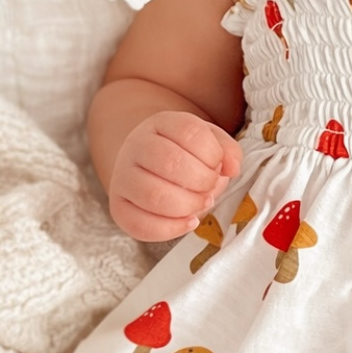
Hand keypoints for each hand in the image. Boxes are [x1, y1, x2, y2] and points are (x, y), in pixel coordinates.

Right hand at [109, 111, 242, 241]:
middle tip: (211, 187)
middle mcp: (136, 146)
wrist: (148, 166)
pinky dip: (172, 228)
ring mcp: (123, 177)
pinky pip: (140, 224)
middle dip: (202, 181)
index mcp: (161, 123)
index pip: (190, 132)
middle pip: (169, 162)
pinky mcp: (119, 208)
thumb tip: (232, 168)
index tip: (218, 165)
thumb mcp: (209, 142)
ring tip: (202, 203)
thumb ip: (227, 150)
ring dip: (189, 205)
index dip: (213, 153)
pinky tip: (190, 221)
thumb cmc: (185, 155)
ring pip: (154, 195)